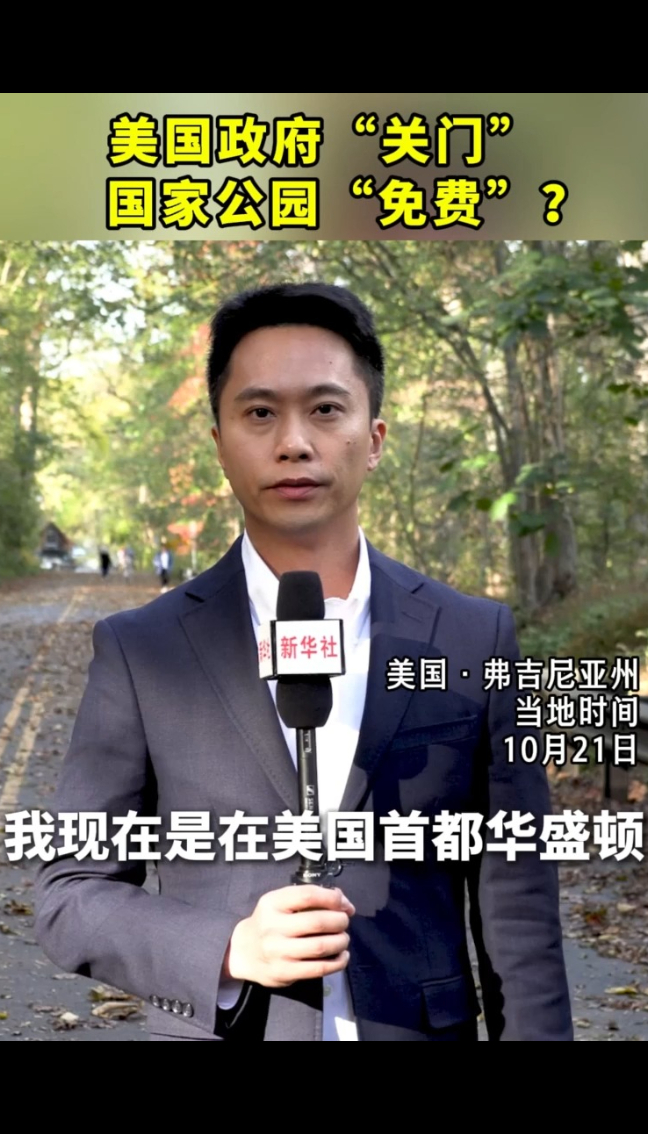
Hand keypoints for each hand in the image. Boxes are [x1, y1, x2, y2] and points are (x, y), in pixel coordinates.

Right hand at [223, 885, 354, 987]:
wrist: (243, 952)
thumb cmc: (270, 922)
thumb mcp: (281, 902)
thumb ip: (310, 898)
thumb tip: (345, 904)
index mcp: (273, 903)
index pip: (307, 895)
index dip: (333, 898)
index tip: (345, 904)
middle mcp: (273, 927)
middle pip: (317, 922)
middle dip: (340, 921)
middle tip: (344, 922)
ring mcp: (278, 952)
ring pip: (320, 947)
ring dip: (340, 941)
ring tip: (343, 938)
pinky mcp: (285, 973)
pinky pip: (318, 969)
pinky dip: (337, 963)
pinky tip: (342, 956)